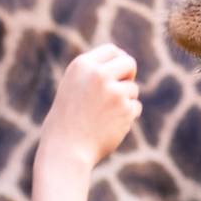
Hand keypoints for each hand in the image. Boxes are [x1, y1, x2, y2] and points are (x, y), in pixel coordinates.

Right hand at [39, 45, 141, 169]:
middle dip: (129, 75)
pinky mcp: (125, 108)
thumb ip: (93, 74)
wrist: (65, 150)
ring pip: (133, 89)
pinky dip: (127, 116)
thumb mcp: (73, 88)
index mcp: (82, 65)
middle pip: (129, 62)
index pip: (112, 50)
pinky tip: (109, 126)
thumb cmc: (66, 121)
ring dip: (125, 101)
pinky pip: (135, 107)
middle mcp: (98, 74)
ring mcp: (114, 91)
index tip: (118, 72)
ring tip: (103, 116)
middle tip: (119, 90)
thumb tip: (121, 62)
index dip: (118, 61)